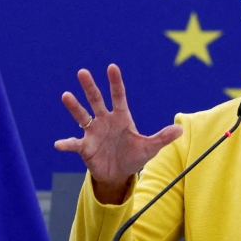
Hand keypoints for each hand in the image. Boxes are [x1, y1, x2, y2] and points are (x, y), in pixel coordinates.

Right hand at [54, 64, 181, 200]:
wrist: (119, 173)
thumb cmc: (134, 156)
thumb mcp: (150, 148)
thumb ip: (163, 138)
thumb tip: (180, 129)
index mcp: (121, 118)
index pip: (118, 96)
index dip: (115, 82)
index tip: (111, 67)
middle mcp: (105, 121)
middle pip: (96, 100)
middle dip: (90, 87)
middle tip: (83, 72)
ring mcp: (93, 133)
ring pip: (82, 116)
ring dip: (74, 107)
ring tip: (66, 95)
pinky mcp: (85, 147)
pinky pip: (74, 144)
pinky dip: (66, 143)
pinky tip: (59, 144)